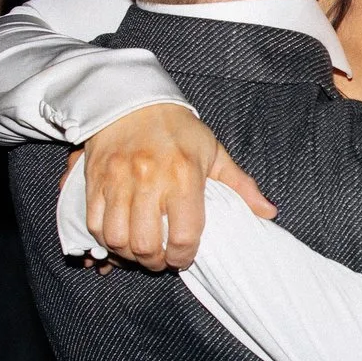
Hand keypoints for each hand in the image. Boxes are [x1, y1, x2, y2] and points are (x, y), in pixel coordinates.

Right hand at [72, 103, 275, 270]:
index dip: (184, 257)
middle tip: (161, 259)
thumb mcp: (214, 152)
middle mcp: (149, 180)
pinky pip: (93, 223)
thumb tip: (268, 212)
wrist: (131, 99)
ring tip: (139, 251)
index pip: (184, 236)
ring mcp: (117, 180)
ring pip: (116, 239)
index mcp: (184, 175)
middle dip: (155, 262)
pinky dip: (104, 239)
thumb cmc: (177, 129)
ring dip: (128, 254)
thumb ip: (240, 186)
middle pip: (146, 244)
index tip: (184, 258)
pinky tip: (118, 238)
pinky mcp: (94, 180)